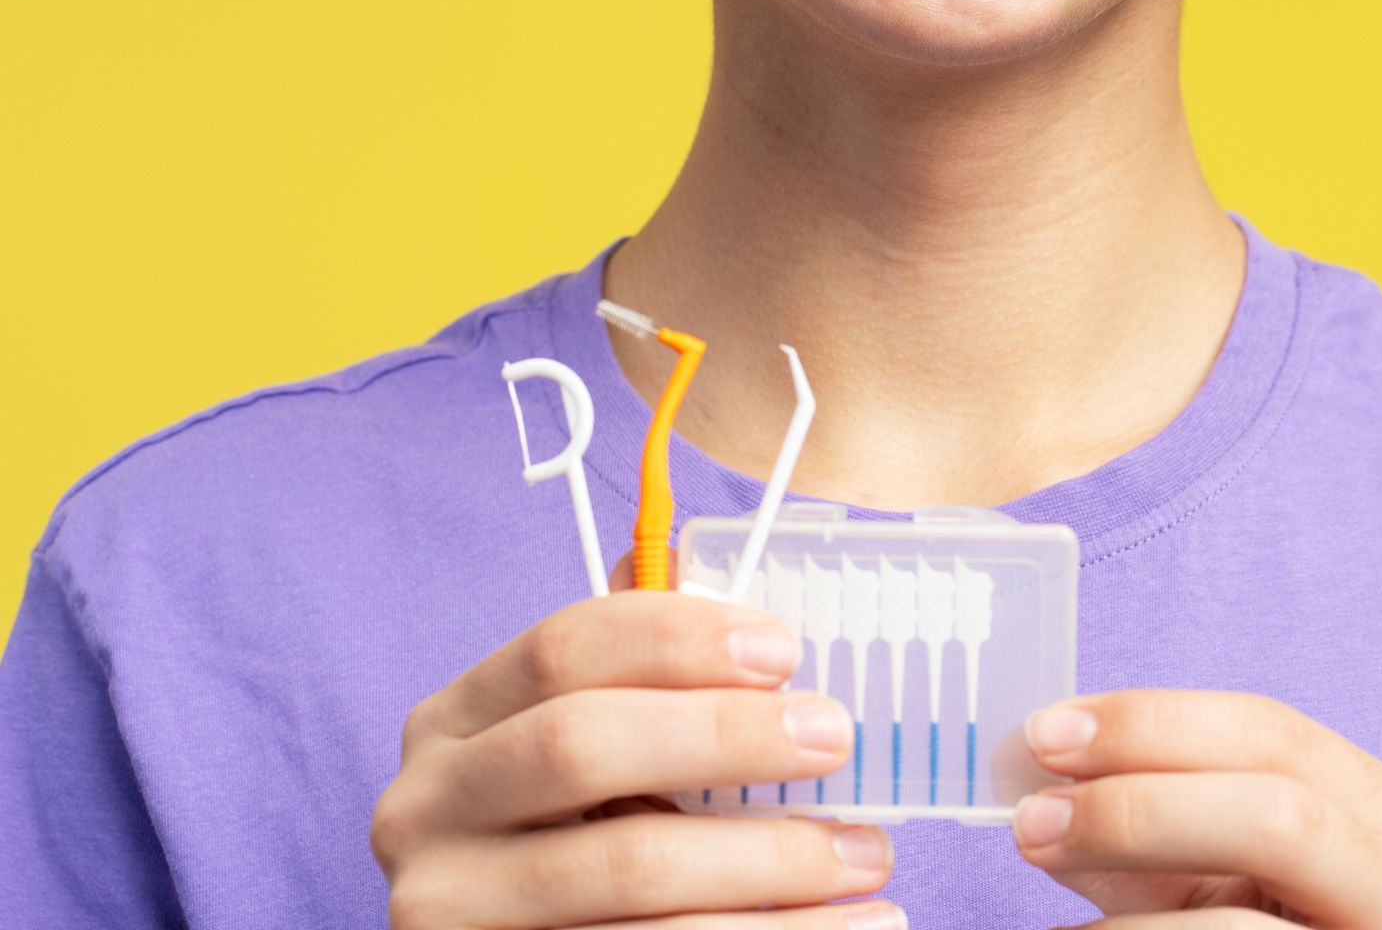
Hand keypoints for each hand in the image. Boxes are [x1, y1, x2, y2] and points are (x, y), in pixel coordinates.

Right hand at [370, 551, 904, 929]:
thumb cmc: (567, 845)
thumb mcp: (578, 753)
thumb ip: (633, 676)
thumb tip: (720, 573)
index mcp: (454, 725)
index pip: (562, 647)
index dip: (678, 638)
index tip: (785, 651)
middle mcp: (426, 811)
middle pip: (581, 744)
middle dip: (724, 735)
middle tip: (835, 739)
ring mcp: (450, 909)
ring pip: (630, 869)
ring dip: (774, 863)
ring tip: (870, 857)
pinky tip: (851, 928)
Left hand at [1011, 690, 1381, 929]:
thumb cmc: (1238, 928)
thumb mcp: (1195, 862)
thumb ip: (1134, 801)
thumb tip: (1025, 756)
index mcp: (1380, 809)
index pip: (1269, 732)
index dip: (1152, 723)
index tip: (1047, 734)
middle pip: (1277, 817)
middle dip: (1140, 809)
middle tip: (1033, 821)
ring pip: (1243, 921)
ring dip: (1128, 909)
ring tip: (1051, 883)